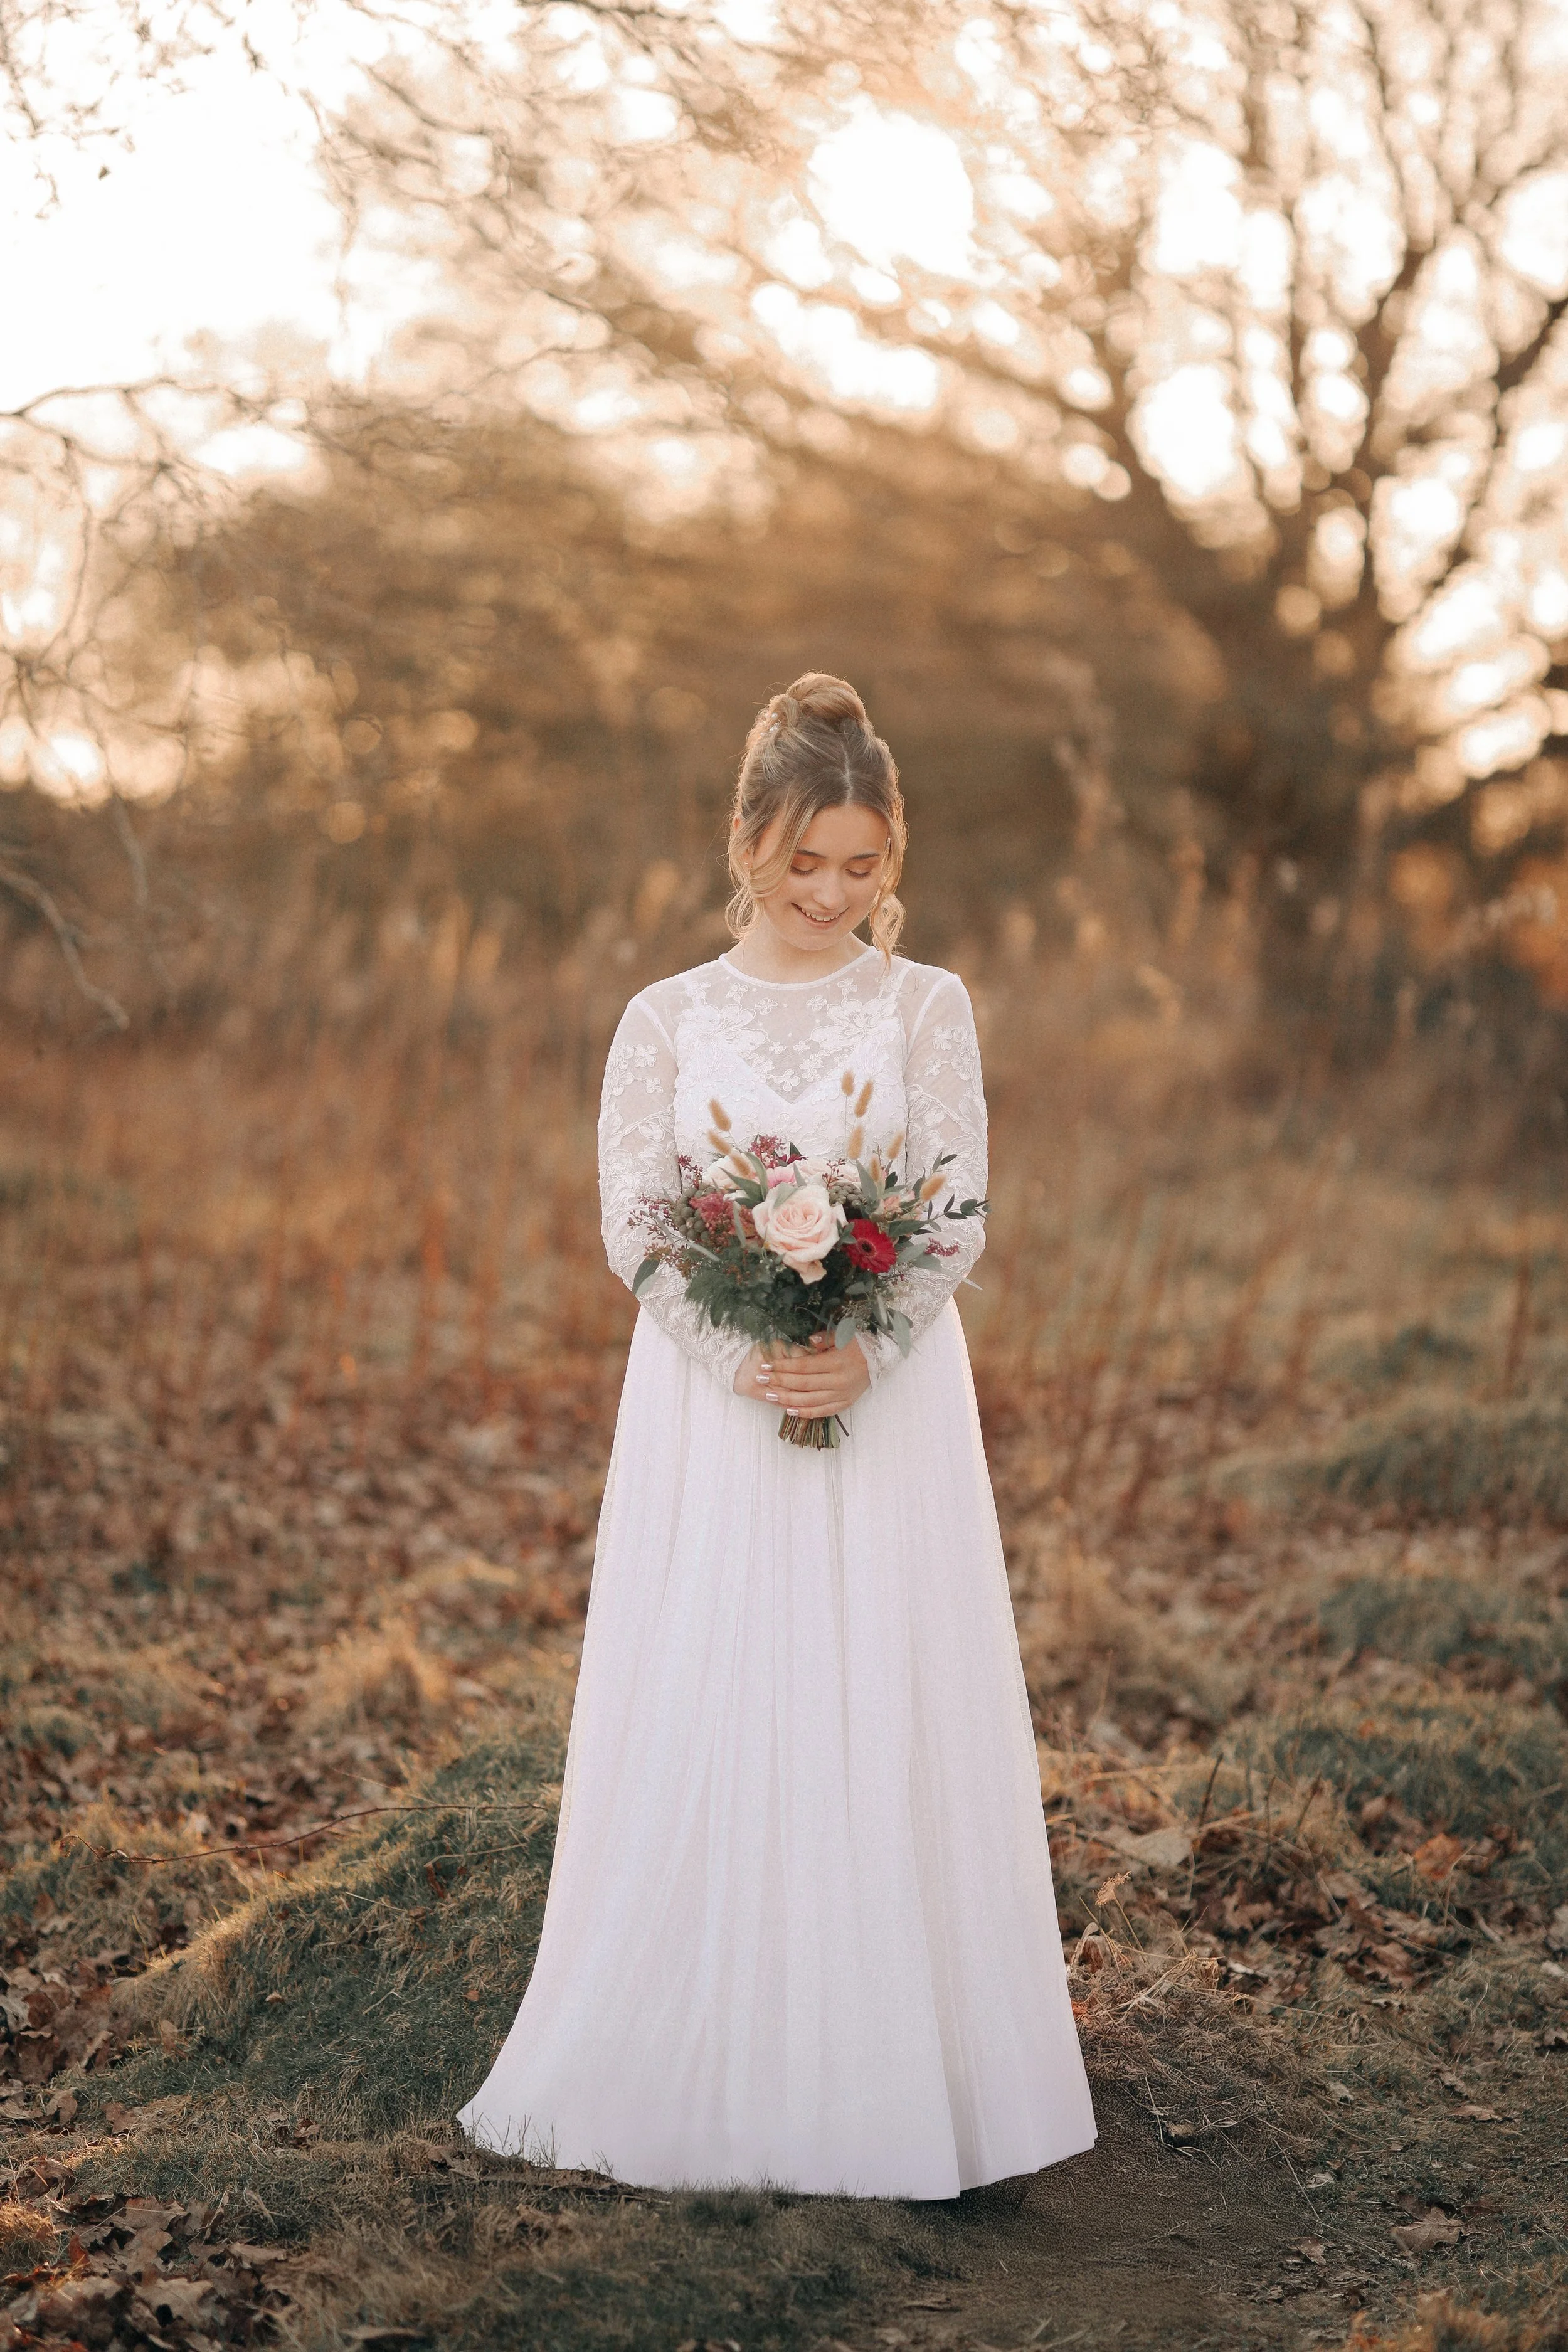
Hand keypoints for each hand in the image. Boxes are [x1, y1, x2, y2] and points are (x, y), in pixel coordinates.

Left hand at [733, 1330, 870, 1417]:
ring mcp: (841, 1395)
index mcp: (837, 1362)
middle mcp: (838, 1381)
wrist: (879, 1360)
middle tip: (760, 1378)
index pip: (804, 1367)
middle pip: (802, 1384)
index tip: (767, 1366)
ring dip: (786, 1399)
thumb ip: (825, 1338)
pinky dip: (804, 1412)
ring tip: (769, 1395)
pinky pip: (821, 1411)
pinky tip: (788, 1409)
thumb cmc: (858, 1345)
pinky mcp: (844, 1404)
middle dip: (779, 1381)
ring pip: (809, 1401)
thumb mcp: (844, 1335)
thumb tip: (809, 1340)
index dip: (783, 1367)